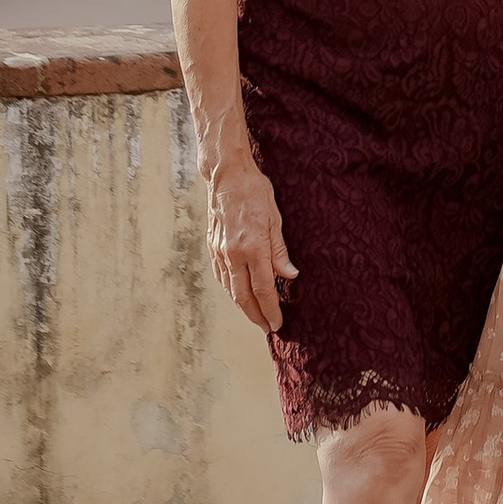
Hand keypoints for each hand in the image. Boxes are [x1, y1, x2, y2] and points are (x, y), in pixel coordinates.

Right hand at [205, 154, 296, 332]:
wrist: (227, 175)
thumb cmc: (255, 192)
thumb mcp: (275, 218)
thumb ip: (280, 250)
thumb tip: (290, 276)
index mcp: (252, 247)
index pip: (263, 289)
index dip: (270, 309)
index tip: (277, 323)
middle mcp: (233, 254)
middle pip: (243, 296)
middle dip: (256, 315)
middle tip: (267, 327)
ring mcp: (219, 252)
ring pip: (230, 289)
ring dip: (243, 305)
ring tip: (256, 315)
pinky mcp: (212, 247)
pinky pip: (221, 277)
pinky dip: (230, 290)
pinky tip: (238, 294)